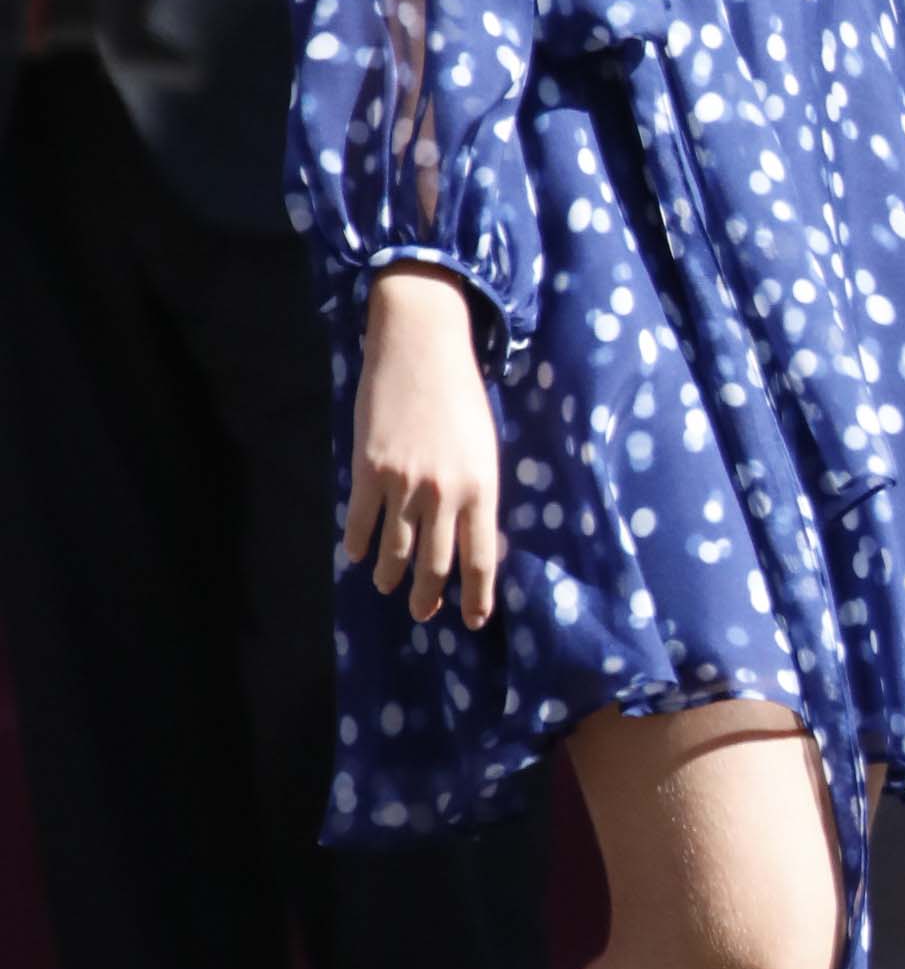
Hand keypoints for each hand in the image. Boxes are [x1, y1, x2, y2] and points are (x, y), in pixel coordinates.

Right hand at [344, 267, 503, 627]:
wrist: (422, 348)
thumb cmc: (461, 394)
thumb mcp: (485, 446)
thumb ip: (477, 491)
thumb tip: (470, 535)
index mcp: (483, 487)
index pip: (481, 557)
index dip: (477, 594)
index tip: (474, 619)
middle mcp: (445, 494)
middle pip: (436, 563)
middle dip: (429, 595)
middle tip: (423, 612)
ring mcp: (405, 484)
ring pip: (396, 549)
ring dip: (390, 574)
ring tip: (386, 585)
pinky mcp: (368, 469)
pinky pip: (360, 520)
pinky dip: (357, 542)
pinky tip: (355, 554)